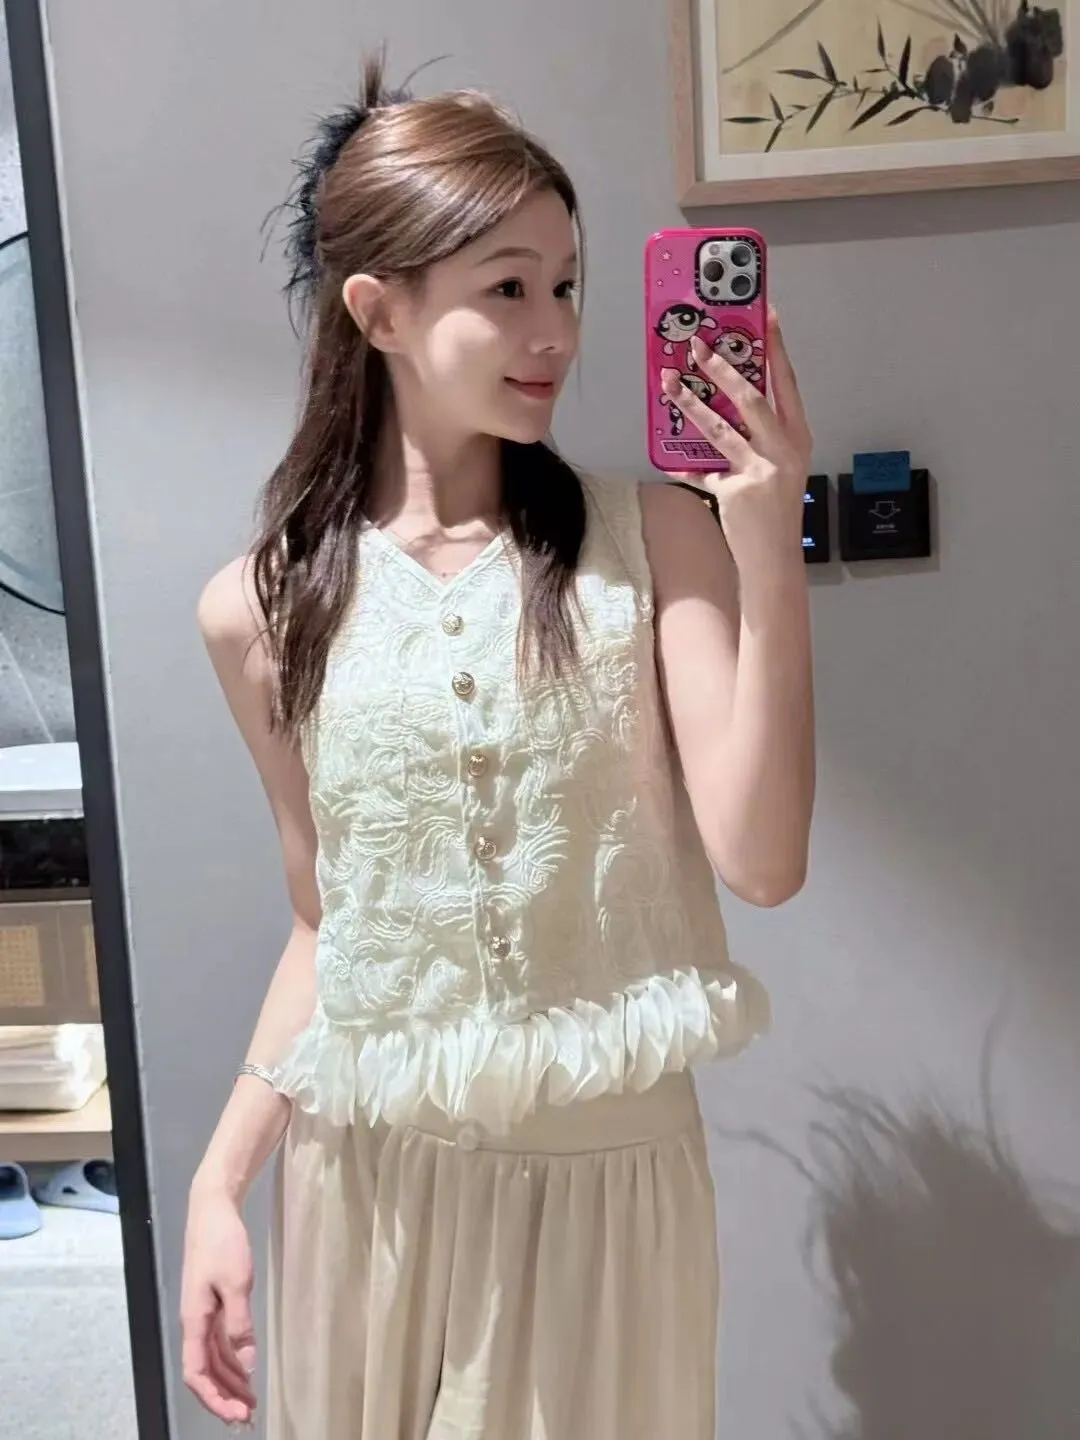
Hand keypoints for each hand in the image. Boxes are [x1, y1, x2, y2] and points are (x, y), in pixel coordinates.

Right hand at [180, 1185, 257, 1426]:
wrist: (213, 1209)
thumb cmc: (222, 1243)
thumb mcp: (236, 1282)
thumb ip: (240, 1324)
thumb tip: (247, 1364)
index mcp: (194, 1321)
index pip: (197, 1374)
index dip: (214, 1398)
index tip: (236, 1415)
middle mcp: (195, 1323)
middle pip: (204, 1372)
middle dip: (224, 1396)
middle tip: (248, 1416)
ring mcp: (203, 1313)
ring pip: (213, 1359)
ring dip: (229, 1380)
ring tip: (250, 1399)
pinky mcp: (212, 1303)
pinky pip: (219, 1342)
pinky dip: (232, 1359)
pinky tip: (246, 1368)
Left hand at [662, 309, 811, 576]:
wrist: (774, 557)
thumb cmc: (775, 510)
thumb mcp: (780, 467)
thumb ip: (760, 437)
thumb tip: (724, 402)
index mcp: (798, 437)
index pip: (786, 383)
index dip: (776, 349)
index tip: (767, 316)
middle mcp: (784, 449)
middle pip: (751, 398)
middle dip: (722, 368)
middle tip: (698, 345)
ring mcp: (760, 471)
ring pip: (720, 427)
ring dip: (691, 403)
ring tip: (670, 383)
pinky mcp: (736, 492)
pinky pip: (702, 472)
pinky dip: (685, 467)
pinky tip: (670, 462)